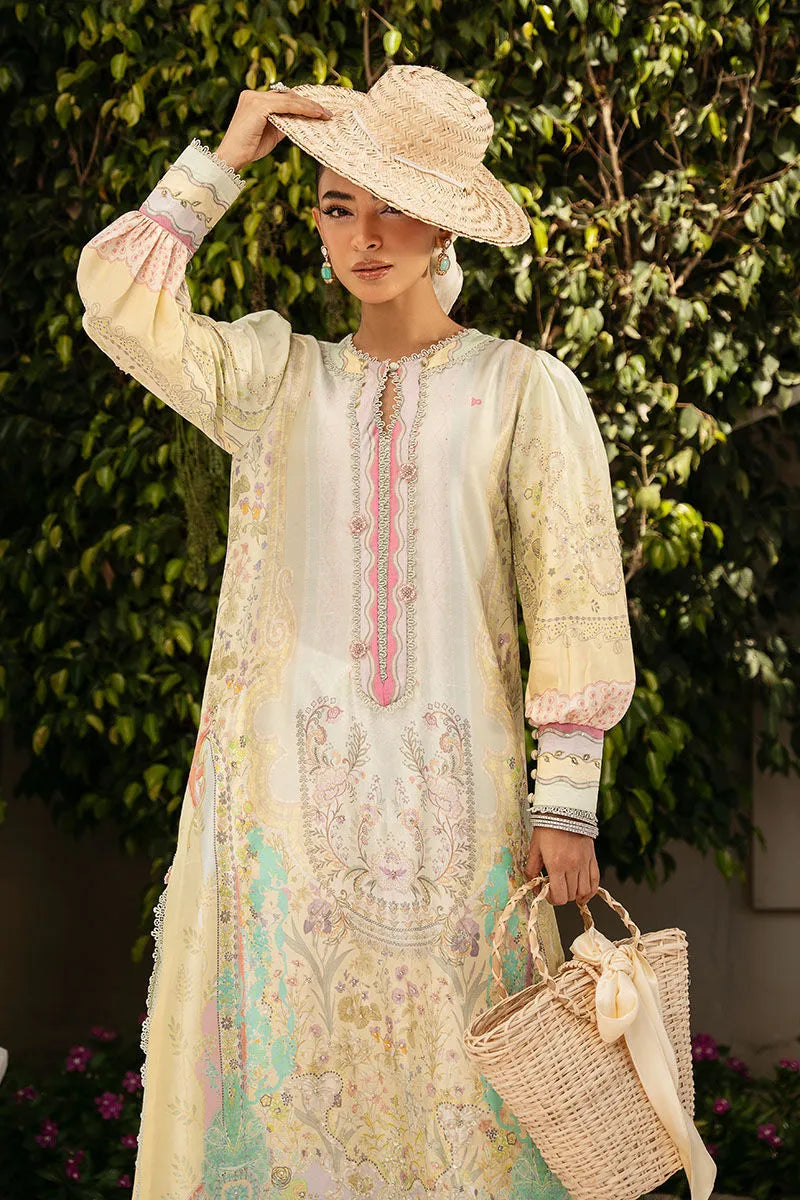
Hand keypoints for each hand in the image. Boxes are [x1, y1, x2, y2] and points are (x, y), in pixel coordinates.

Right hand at [215, 87, 332, 172]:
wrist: (232, 157)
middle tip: (328, 112)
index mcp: (254, 99)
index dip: (301, 102)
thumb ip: (283, 123)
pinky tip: (316, 114)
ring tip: (326, 114)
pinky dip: (303, 109)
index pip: (282, 97)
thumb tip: (301, 121)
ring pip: (289, 99)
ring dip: (310, 106)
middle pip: (287, 95)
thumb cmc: (249, 148)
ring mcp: (255, 98)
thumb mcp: (271, 134)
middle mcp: (254, 94)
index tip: (319, 109)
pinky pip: (287, 105)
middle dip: (309, 103)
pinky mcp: (258, 105)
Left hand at [524, 826, 599, 906]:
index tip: (547, 893)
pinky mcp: (592, 859)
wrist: (564, 811)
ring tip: (567, 888)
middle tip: (555, 888)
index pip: (558, 896)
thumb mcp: (534, 848)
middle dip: (561, 896)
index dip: (552, 899)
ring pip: (584, 891)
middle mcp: (572, 866)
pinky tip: (583, 894)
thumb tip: (533, 884)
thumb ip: (532, 869)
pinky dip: (590, 891)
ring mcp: (584, 863)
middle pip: (570, 896)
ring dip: (575, 894)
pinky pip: (595, 881)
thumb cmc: (547, 827)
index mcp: (556, 865)